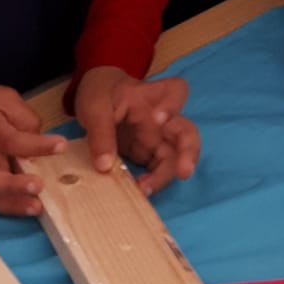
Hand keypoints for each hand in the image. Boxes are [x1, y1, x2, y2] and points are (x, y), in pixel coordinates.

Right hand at [0, 82, 63, 216]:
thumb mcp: (5, 98)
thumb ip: (24, 119)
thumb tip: (40, 143)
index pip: (11, 140)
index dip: (36, 145)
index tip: (61, 145)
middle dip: (12, 187)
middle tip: (37, 187)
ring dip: (12, 206)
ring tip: (37, 207)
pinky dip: (10, 208)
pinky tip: (29, 208)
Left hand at [75, 67, 199, 196]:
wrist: (95, 101)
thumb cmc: (100, 94)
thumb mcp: (95, 108)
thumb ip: (101, 133)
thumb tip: (105, 166)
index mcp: (151, 96)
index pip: (176, 92)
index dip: (173, 106)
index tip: (160, 119)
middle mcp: (162, 119)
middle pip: (186, 132)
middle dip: (188, 152)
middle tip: (184, 171)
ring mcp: (157, 139)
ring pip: (175, 157)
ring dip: (165, 176)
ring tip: (145, 189)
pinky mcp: (148, 155)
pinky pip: (158, 171)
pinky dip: (152, 183)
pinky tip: (139, 190)